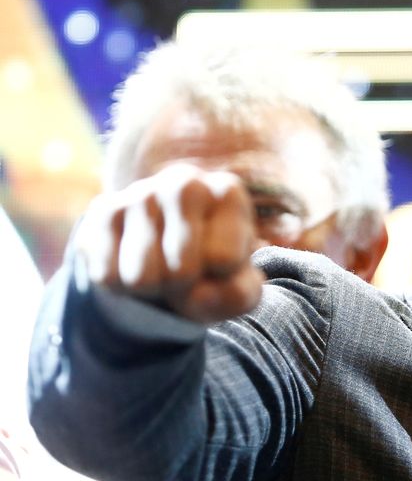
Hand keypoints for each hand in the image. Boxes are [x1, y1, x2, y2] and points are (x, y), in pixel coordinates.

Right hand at [74, 164, 263, 322]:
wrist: (166, 252)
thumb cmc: (213, 268)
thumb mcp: (239, 287)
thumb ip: (239, 295)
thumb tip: (201, 297)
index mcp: (228, 193)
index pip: (224, 259)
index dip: (220, 278)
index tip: (220, 264)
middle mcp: (184, 183)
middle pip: (182, 272)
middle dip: (184, 287)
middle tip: (187, 272)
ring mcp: (141, 193)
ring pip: (141, 278)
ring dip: (152, 289)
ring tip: (162, 268)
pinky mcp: (104, 211)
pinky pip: (107, 276)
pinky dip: (121, 286)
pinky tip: (133, 264)